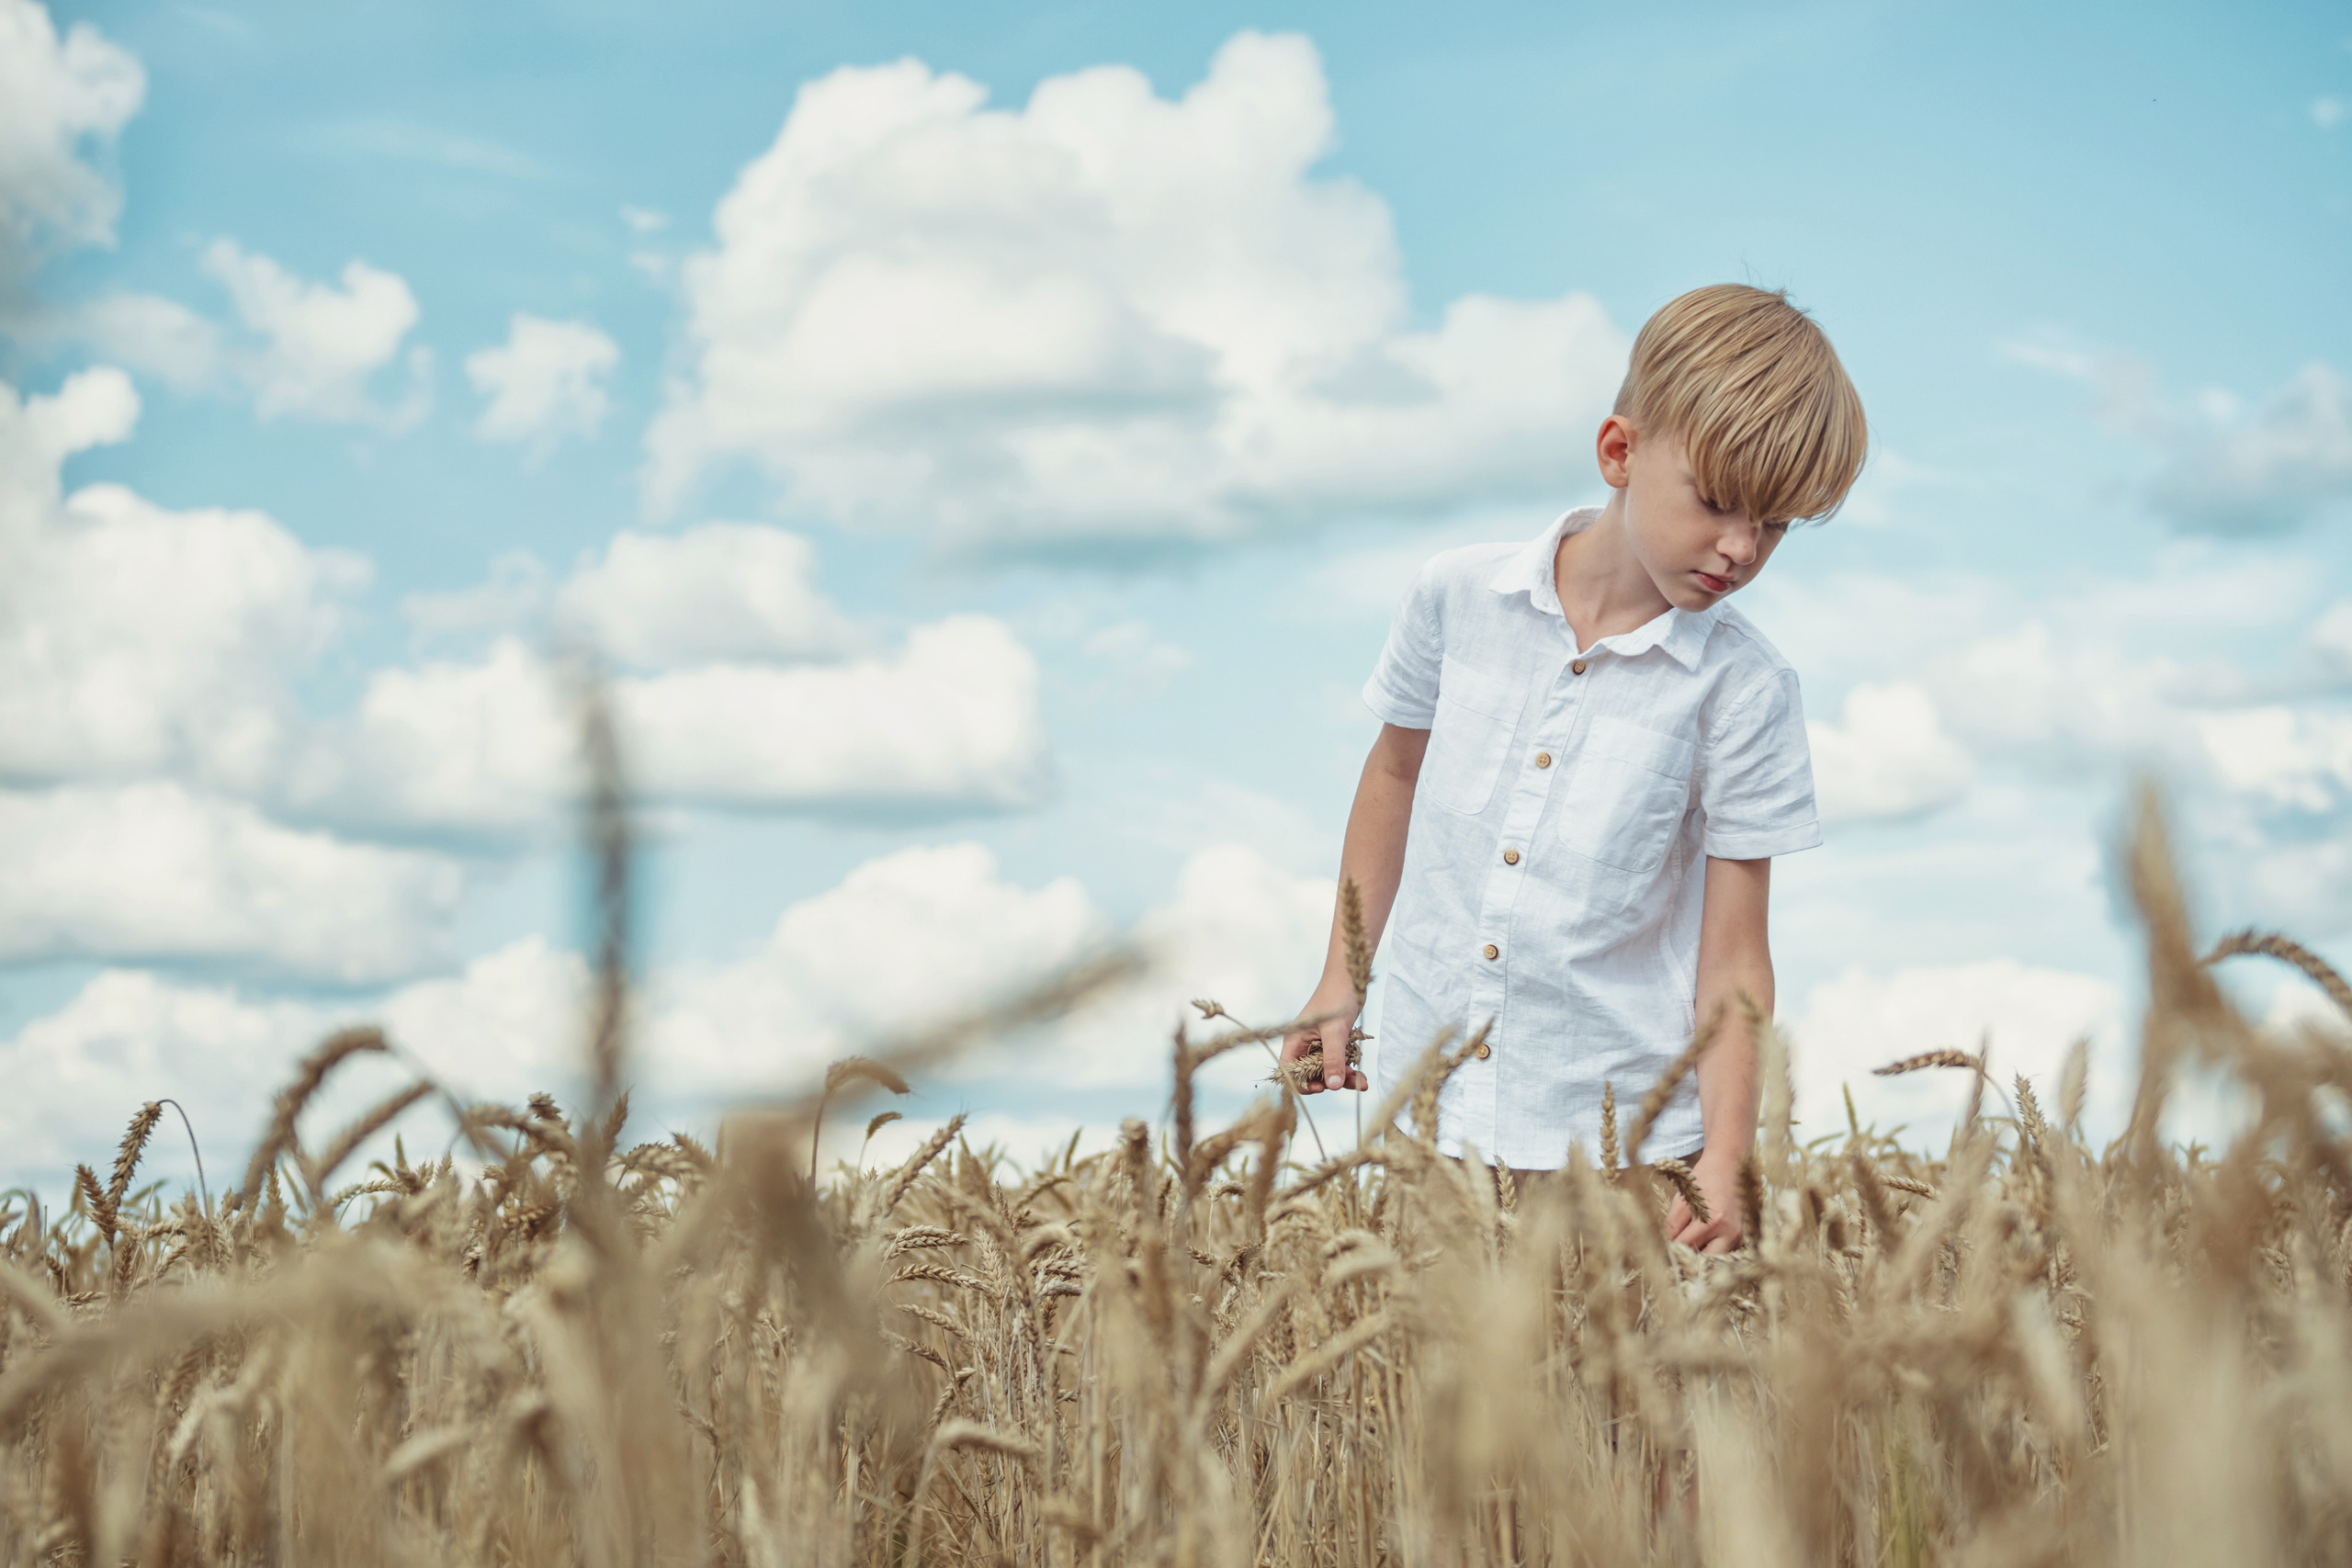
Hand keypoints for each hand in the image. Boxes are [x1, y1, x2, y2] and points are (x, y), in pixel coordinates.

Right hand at [1279, 977, 1367, 1093]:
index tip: (1322, 1088)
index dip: (1302, 1083)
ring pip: (1328, 1070)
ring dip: (1344, 1078)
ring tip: (1362, 1083)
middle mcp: (1305, 1045)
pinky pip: (1340, 1063)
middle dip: (1330, 1082)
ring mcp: (1320, 1045)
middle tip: (1349, 1083)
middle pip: (1312, 1074)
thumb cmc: (1336, 998)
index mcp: (1295, 1041)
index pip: (1290, 1071)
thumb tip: (1333, 1086)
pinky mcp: (1334, 1043)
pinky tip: (1363, 1077)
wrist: (1350, 978)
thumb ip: (1333, 1059)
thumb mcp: (1335, 1031)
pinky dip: (1350, 1070)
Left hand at [1665, 1149, 1744, 1253]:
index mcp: (1713, 1220)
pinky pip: (1722, 1253)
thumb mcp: (1681, 1199)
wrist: (1729, 1168)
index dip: (1673, 1246)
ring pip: (1713, 1259)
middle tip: (1678, 1247)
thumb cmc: (1703, 1182)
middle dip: (1688, 1256)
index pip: (1685, 1245)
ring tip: (1691, 1240)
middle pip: (1702, 1260)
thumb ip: (1673, 1224)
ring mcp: (1738, 1237)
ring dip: (1700, 1254)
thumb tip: (1670, 1246)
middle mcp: (1729, 1232)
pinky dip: (1711, 1249)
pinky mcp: (1741, 1238)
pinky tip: (1705, 1238)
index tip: (1666, 1245)